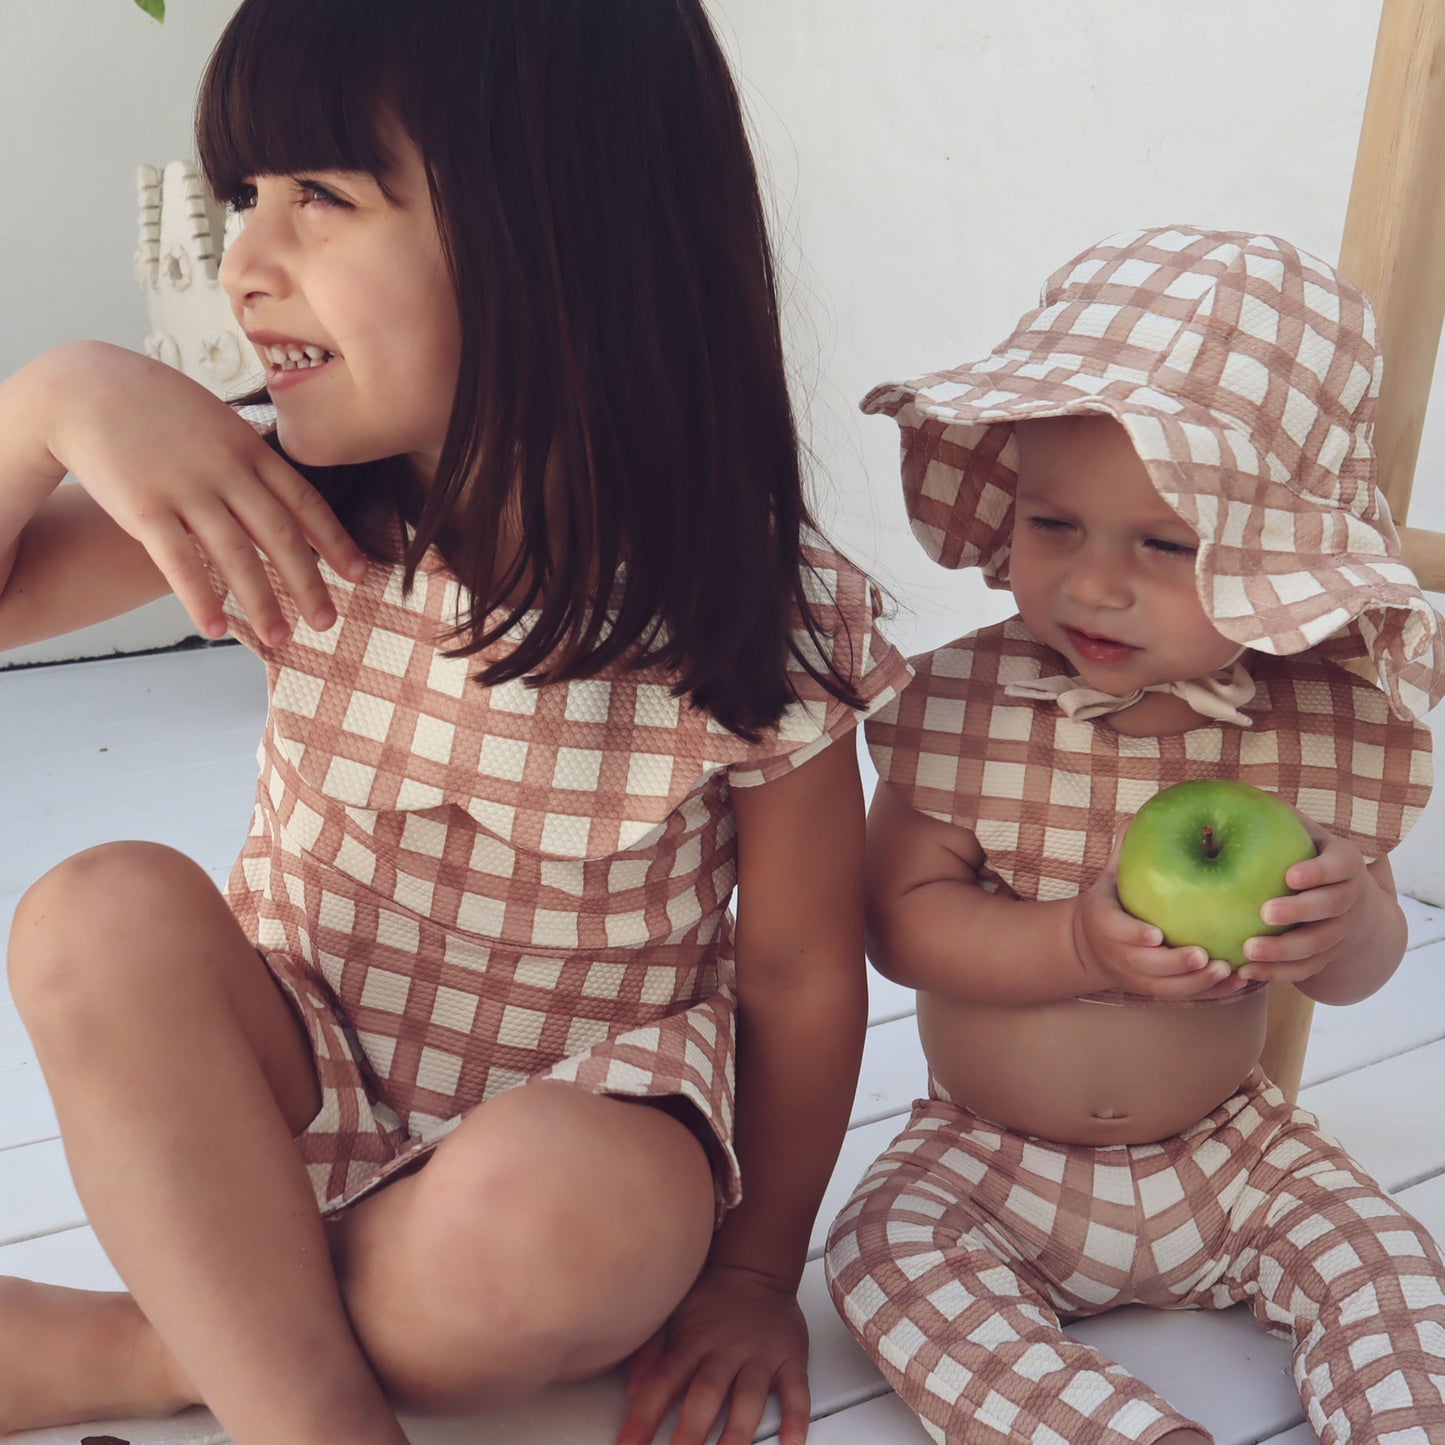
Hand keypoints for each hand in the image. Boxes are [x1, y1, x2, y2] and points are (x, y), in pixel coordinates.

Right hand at [43, 342, 366, 643]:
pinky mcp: (145, 506)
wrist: (82, 387)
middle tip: (328, 622)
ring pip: (236, 555)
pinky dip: (201, 599)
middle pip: (280, 535)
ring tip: (280, 639)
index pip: (305, 502)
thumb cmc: (153, 407)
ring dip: (262, 602)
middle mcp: (227, 470)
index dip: (335, 541)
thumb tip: (280, 491)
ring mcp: (187, 488)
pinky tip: (215, 629)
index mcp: (250, 449)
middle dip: (309, 583)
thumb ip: (248, 457)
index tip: (360, 574)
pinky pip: (180, 563)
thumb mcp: (215, 420)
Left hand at [618, 1264, 809, 1444]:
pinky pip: (796, 1392)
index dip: (644, 1415)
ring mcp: (760, 1357)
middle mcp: (725, 1352)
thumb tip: (633, 1390)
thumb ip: (650, 1350)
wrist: (755, 1268)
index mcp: (692, 1342)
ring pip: (748, 1399)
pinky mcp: (790, 1359)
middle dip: (691, 1432)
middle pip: (706, 1394)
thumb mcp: (672, 1312)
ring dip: (736, 1433)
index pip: (663, 1382)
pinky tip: (793, 1443)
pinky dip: (797, 1418)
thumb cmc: (708, 1297)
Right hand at [1072, 836, 1244, 1000]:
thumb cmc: (1110, 901)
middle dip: (1174, 965)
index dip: (1134, 936)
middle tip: (1203, 955)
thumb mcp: (1110, 875)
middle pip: (1145, 966)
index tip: (1156, 935)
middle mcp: (1118, 954)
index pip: (1116, 932)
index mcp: (1103, 923)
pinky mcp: (1156, 988)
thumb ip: (1126, 849)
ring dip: (1196, 983)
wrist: (1088, 946)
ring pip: (1167, 987)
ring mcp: (1137, 976)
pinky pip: (1184, 996)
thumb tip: (1142, 814)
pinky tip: (1238, 980)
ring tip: (1228, 970)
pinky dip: (1210, 992)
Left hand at [1236, 820, 1373, 985]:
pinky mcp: (1328, 955)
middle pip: (1331, 908)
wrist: (1347, 898)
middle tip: (1265, 913)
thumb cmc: (1308, 854)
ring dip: (1284, 951)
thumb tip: (1231, 794)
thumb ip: (1275, 816)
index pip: (1339, 866)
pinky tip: (1245, 972)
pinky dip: (1278, 973)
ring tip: (1248, 952)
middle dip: (1300, 912)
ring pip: (1318, 945)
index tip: (1290, 875)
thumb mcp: (1301, 831)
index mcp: (1345, 863)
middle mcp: (1350, 898)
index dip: (1318, 872)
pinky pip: (1306, 969)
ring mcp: (1341, 930)